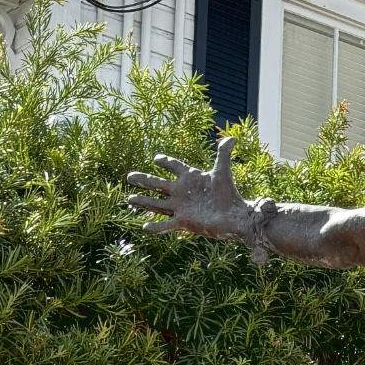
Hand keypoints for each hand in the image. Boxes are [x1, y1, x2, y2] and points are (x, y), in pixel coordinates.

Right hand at [127, 135, 243, 232]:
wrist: (235, 217)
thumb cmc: (229, 195)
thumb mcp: (222, 172)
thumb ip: (223, 154)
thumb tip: (233, 137)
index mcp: (190, 178)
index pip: (175, 167)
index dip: (166, 162)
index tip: (156, 158)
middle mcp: (182, 192)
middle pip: (158, 184)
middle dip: (143, 180)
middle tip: (129, 176)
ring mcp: (181, 207)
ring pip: (157, 204)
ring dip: (143, 201)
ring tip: (129, 199)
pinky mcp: (183, 222)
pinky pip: (165, 225)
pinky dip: (155, 227)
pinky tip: (144, 227)